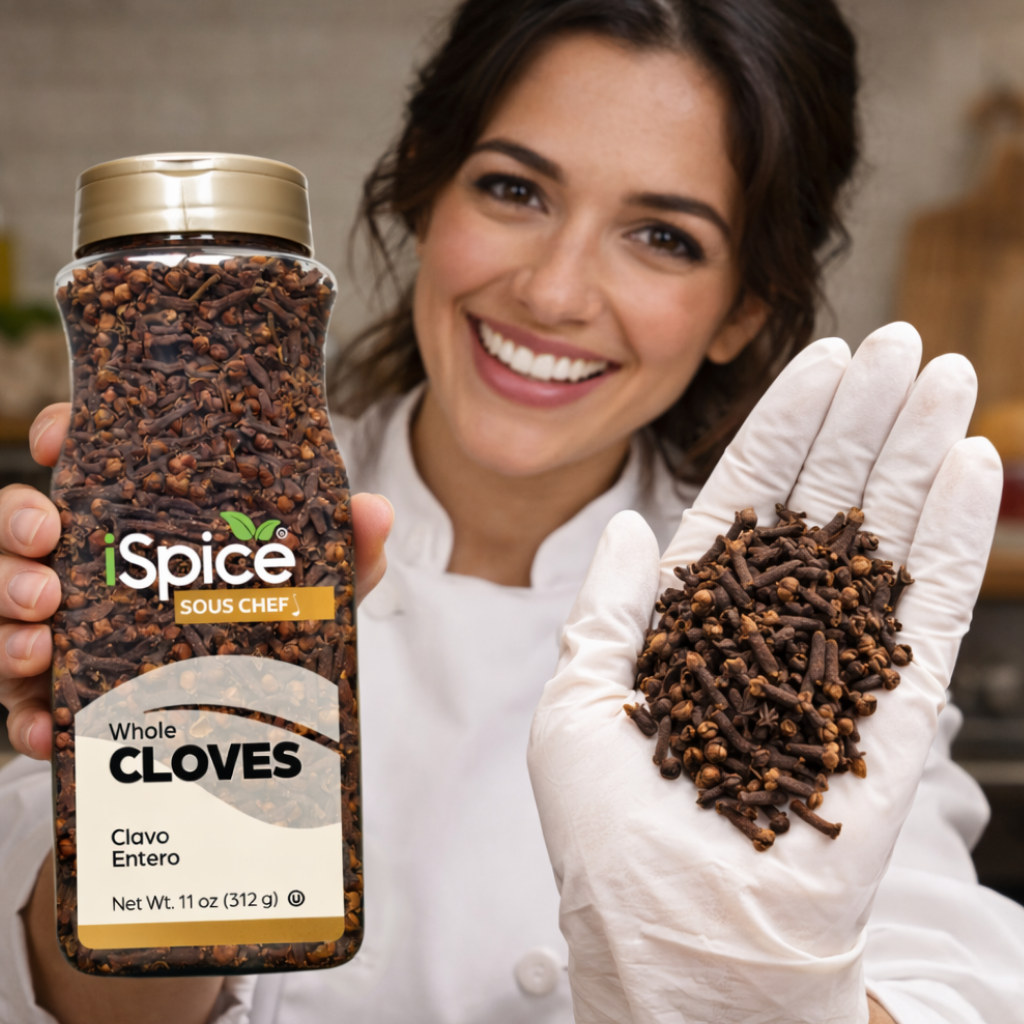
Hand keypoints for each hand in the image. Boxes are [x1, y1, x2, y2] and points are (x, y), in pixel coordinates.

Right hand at [1, 403, 393, 759]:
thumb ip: (345, 549)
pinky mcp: (64, 690)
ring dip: (8, 621)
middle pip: (21, 526)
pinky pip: (24, 702)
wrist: (265, 711)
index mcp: (141, 513)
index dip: (56, 433)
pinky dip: (28, 717)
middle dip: (17, 529)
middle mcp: (90, 561)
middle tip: (48, 551)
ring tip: (41, 641)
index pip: (80, 453)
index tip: (59, 438)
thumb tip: (374, 511)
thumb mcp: (315, 584)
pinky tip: (50, 732)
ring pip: (7, 605)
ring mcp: (68, 624)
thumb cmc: (279, 619)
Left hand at [528, 324, 999, 1023]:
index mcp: (699, 616)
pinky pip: (925, 611)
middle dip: (864, 420)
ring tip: (947, 374)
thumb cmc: (609, 833)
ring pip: (884, 537)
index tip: (821, 359)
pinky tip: (969, 465)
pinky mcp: (891, 710)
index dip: (785, 428)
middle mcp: (775, 629)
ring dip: (916, 454)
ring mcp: (839, 663)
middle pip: (827, 501)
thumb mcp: (577, 702)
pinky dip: (950, 537)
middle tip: (903, 342)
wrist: (674, 937)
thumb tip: (623, 524)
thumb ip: (603, 608)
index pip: (748, 498)